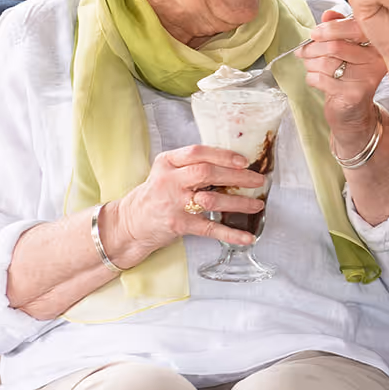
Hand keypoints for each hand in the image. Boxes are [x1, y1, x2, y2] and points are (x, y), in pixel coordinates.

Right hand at [108, 144, 266, 260]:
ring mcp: (174, 203)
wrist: (131, 223)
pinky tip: (246, 236)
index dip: (222, 155)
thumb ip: (191, 165)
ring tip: (257, 204)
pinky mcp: (179, 225)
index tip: (243, 160)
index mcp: (167, 162)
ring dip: (239, 203)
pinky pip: (210, 228)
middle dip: (237, 176)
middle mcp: (170, 181)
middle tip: (257, 180)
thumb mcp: (166, 171)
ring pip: (212, 200)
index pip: (197, 152)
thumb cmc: (155, 194)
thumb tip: (231, 162)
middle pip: (207, 172)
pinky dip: (231, 233)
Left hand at [303, 8, 383, 141]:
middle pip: (335, 46)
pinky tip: (315, 79)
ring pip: (326, 63)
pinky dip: (311, 77)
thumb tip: (328, 14)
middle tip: (303, 52)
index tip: (314, 33)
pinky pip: (322, 79)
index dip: (330, 28)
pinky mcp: (355, 94)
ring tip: (310, 65)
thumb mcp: (345, 48)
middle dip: (313, 48)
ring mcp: (367, 78)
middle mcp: (376, 59)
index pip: (354, 28)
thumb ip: (338, 28)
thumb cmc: (347, 75)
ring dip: (310, 63)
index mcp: (376, 43)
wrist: (352, 111)